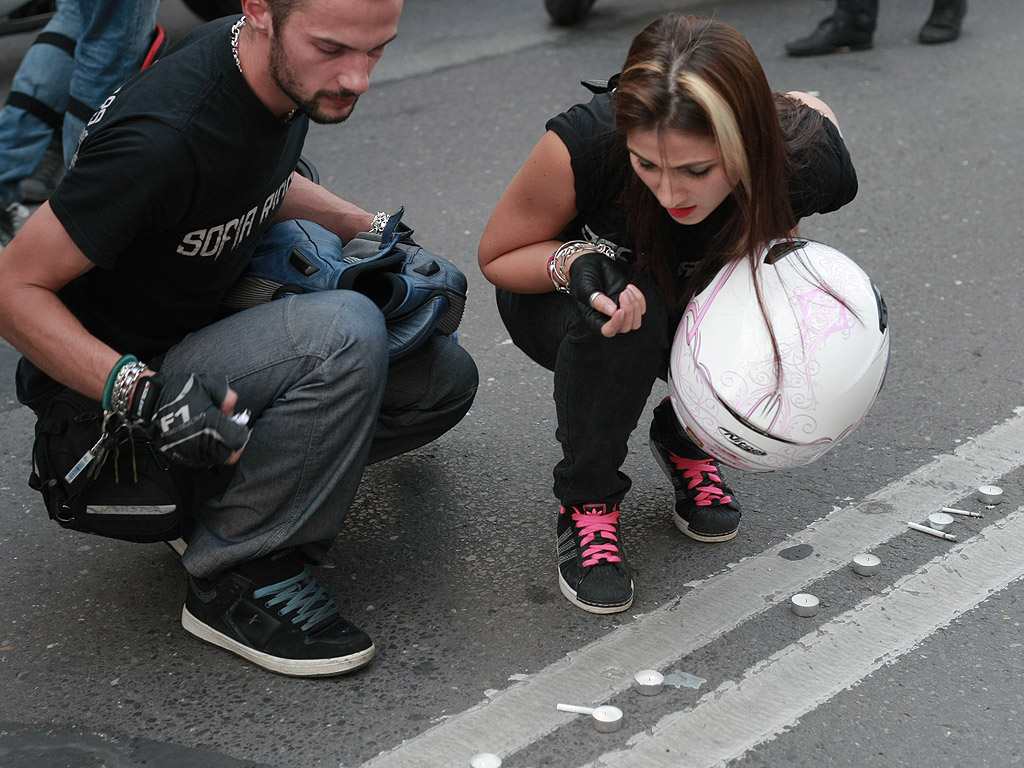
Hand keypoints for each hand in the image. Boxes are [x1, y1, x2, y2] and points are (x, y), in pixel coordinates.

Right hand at [129, 372, 249, 467]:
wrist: (148, 400)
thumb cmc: (178, 390)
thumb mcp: (206, 383)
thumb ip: (226, 395)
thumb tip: (234, 407)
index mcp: (211, 423)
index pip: (238, 440)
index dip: (242, 434)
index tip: (240, 426)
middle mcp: (201, 441)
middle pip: (229, 455)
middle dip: (233, 444)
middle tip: (230, 433)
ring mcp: (189, 450)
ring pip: (215, 460)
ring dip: (220, 450)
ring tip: (216, 436)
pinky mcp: (179, 455)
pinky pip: (200, 462)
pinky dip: (206, 455)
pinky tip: (204, 441)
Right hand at [567, 252, 645, 336]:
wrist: (589, 264)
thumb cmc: (582, 278)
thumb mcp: (586, 288)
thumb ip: (598, 301)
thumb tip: (612, 311)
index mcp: (595, 319)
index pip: (608, 330)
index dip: (616, 324)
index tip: (620, 311)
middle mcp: (608, 319)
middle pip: (625, 327)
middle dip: (628, 310)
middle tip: (623, 293)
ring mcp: (620, 312)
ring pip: (636, 322)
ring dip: (635, 306)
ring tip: (626, 290)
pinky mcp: (629, 303)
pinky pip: (641, 309)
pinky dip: (639, 298)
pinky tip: (629, 288)